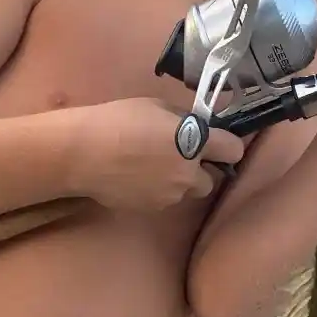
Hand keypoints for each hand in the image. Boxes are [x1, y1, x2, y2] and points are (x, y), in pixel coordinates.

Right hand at [67, 97, 245, 208]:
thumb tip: (195, 124)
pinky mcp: (152, 208)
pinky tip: (135, 177)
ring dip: (177, 182)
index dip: (227, 146)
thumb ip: (182, 119)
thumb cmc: (118, 120)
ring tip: (150, 167)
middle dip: (199, 170)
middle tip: (178, 156)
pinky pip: (164, 199)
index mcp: (195, 142)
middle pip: (211, 179)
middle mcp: (189, 173)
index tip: (217, 143)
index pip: (233, 150)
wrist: (83, 153)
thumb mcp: (156, 107)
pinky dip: (156, 191)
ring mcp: (171, 195)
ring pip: (186, 192)